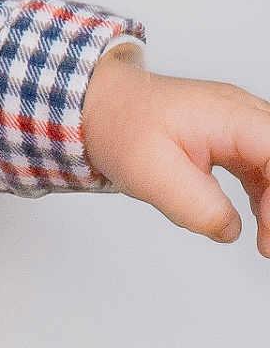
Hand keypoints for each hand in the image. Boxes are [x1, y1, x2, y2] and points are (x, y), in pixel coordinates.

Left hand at [80, 42, 269, 255]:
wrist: (95, 105)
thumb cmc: (119, 127)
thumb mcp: (152, 176)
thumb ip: (200, 208)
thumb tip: (231, 230)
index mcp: (229, 116)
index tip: (264, 225)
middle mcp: (241, 113)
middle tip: (266, 242)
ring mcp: (237, 123)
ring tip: (264, 242)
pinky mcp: (230, 137)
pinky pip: (264, 166)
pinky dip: (266, 195)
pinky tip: (259, 220)